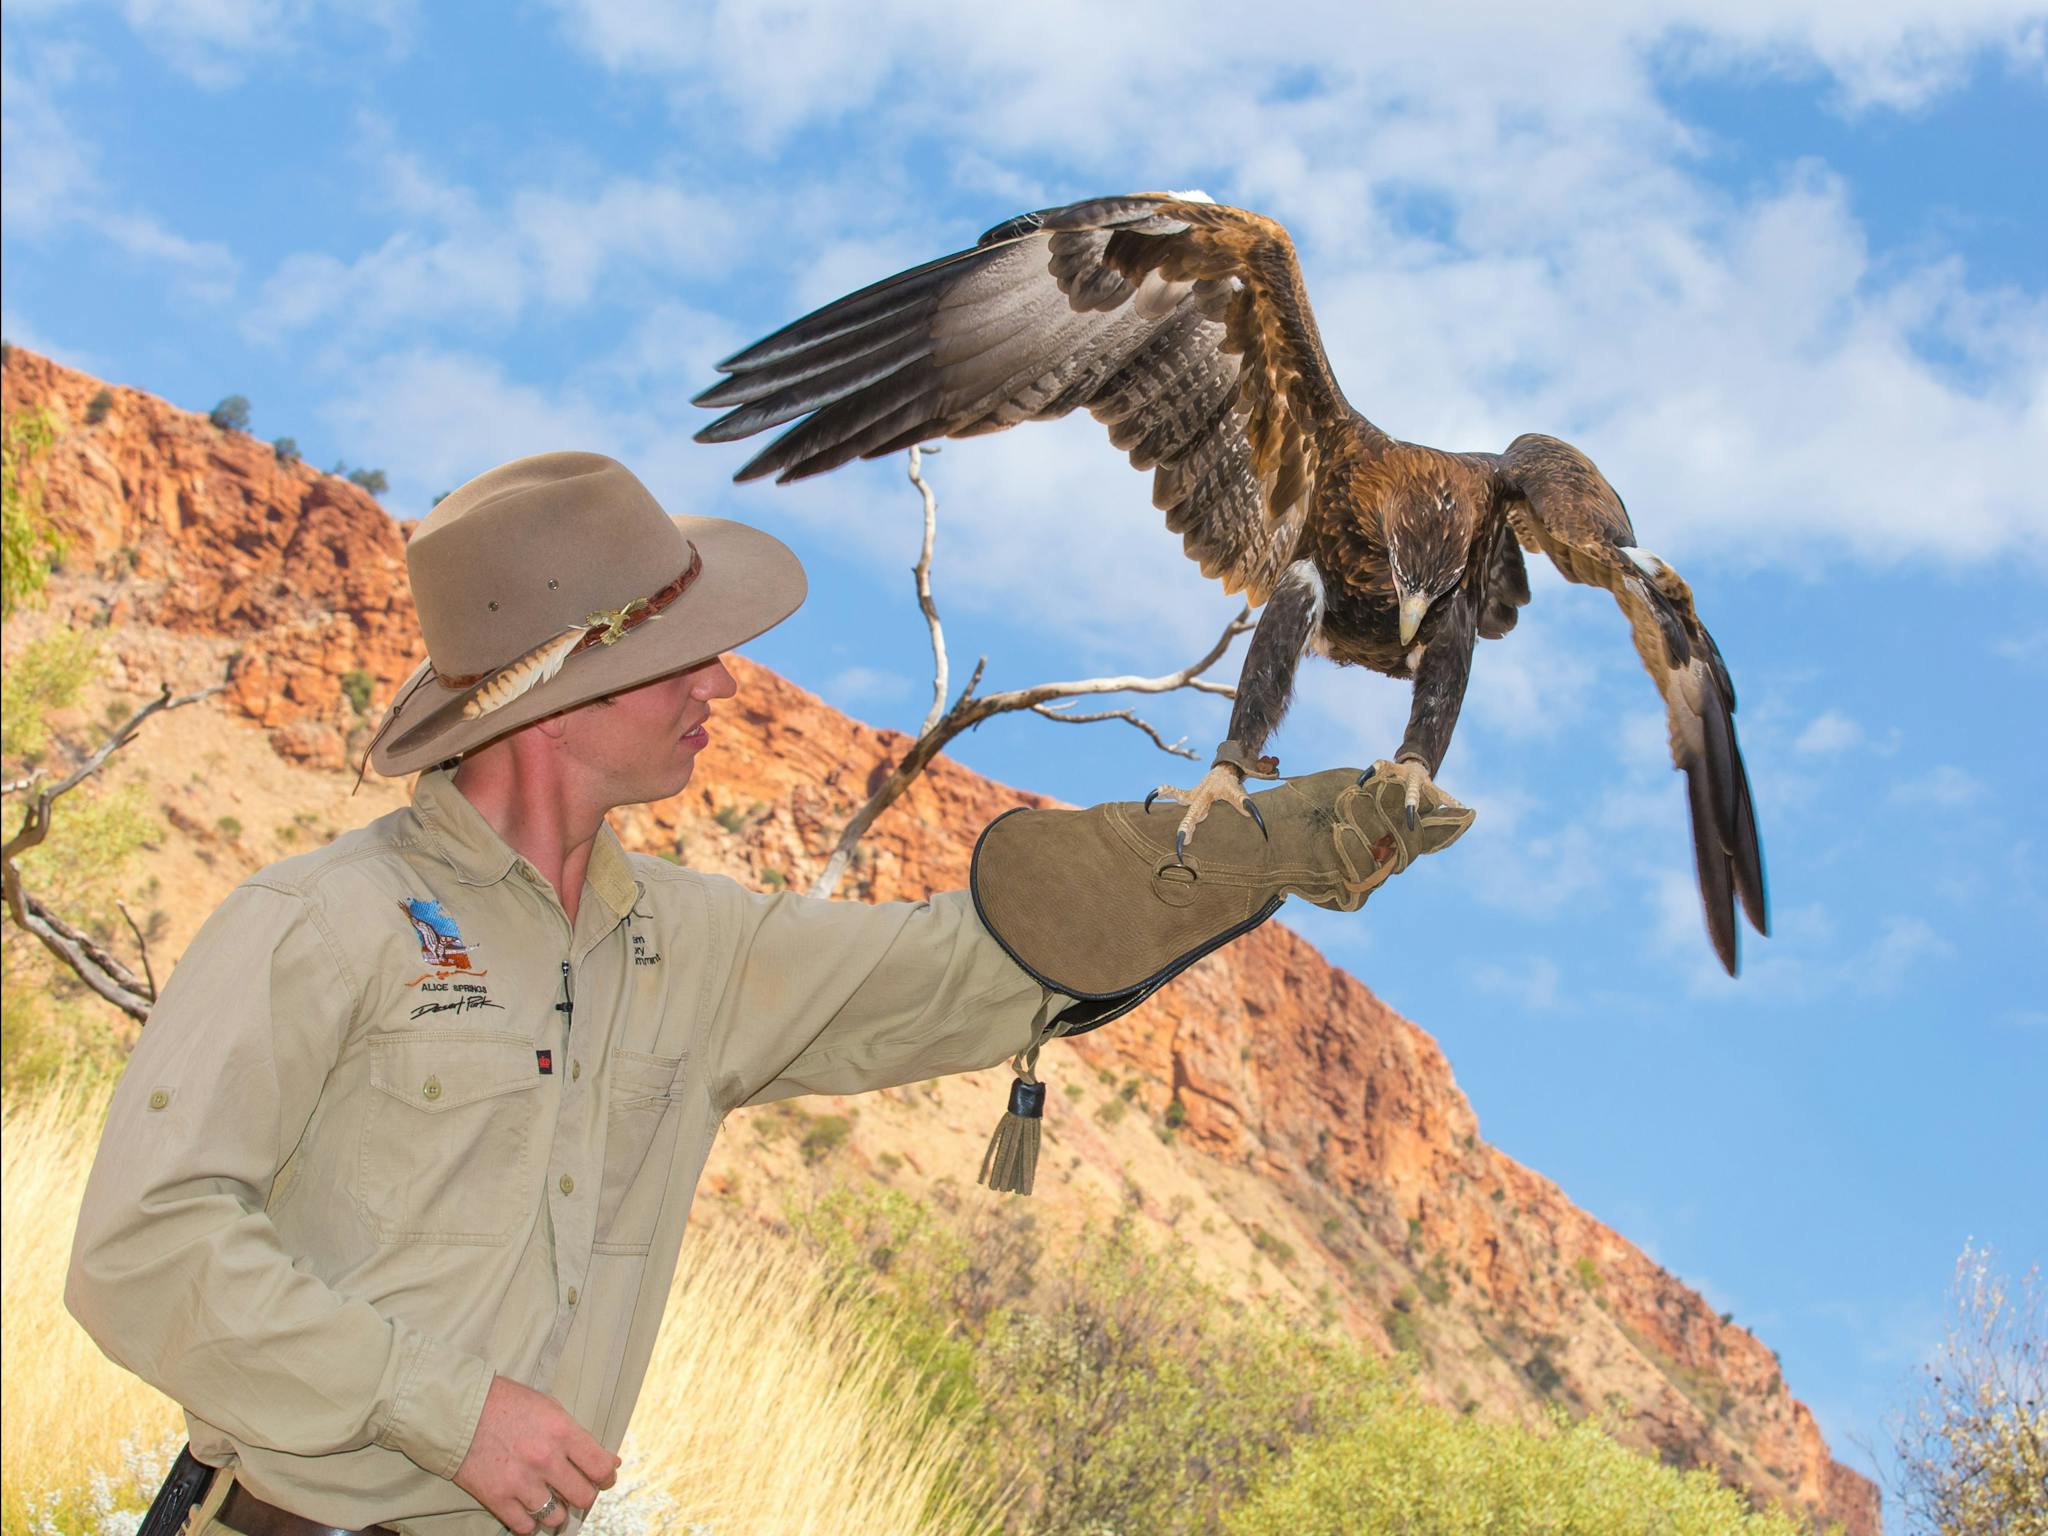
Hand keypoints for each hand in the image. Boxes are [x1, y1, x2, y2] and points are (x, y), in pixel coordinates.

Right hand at [453, 1375, 619, 1531]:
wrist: (459, 1410)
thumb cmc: (507, 1403)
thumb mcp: (550, 1408)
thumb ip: (578, 1436)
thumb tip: (609, 1462)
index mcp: (562, 1431)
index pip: (600, 1468)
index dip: (607, 1477)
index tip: (603, 1478)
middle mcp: (545, 1459)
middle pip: (583, 1497)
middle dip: (583, 1495)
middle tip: (575, 1489)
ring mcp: (520, 1481)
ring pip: (556, 1517)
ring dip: (556, 1510)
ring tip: (549, 1497)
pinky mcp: (497, 1498)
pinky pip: (525, 1527)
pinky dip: (529, 1521)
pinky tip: (527, 1507)